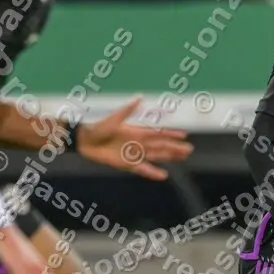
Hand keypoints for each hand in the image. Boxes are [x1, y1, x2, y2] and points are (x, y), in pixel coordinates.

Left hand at [76, 96, 193, 180]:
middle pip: (161, 146)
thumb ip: (127, 111)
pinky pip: (143, 169)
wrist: (84, 141)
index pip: (158, 132)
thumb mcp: (113, 118)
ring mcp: (134, 154)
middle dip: (175, 148)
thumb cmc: (97, 127)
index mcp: (136, 131)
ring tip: (182, 159)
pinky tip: (163, 175)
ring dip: (169, 158)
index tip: (184, 134)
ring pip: (156, 156)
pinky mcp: (126, 164)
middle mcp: (138, 143)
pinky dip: (153, 173)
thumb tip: (139, 98)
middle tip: (189, 150)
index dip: (171, 133)